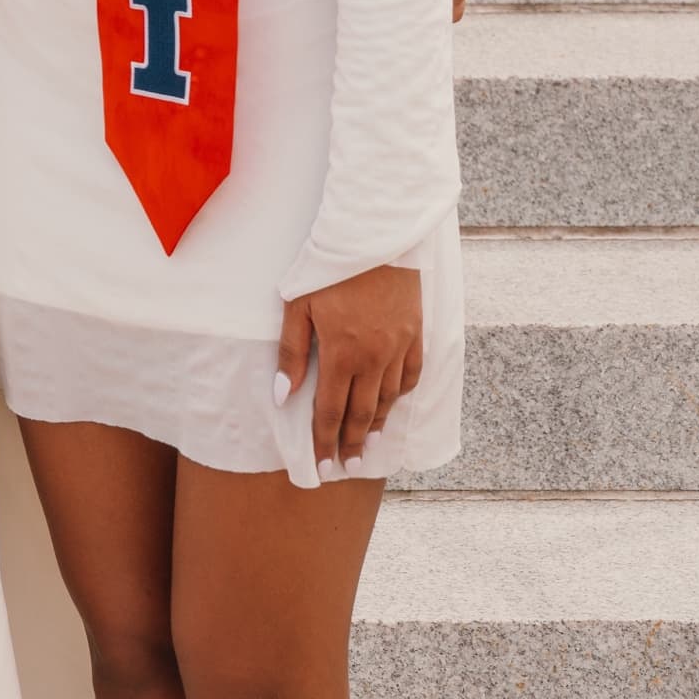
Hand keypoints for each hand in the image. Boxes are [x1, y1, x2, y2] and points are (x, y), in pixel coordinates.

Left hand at [276, 264, 423, 473]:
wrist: (374, 232)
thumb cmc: (328, 265)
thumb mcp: (298, 304)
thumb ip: (292, 353)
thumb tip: (283, 396)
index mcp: (342, 352)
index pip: (331, 411)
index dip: (325, 441)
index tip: (322, 465)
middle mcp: (374, 357)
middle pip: (363, 413)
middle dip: (352, 443)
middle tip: (347, 466)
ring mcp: (400, 345)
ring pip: (389, 398)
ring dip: (377, 424)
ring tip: (368, 443)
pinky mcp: (416, 330)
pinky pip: (413, 373)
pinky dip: (402, 394)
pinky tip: (394, 402)